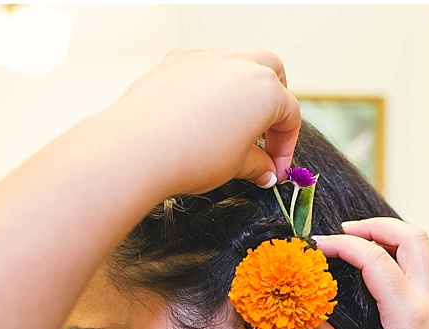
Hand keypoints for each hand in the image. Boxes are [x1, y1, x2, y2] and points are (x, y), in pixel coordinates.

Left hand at [105, 47, 300, 198]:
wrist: (139, 148)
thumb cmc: (189, 155)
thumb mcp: (236, 166)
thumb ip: (257, 165)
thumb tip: (265, 170)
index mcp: (266, 91)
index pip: (289, 116)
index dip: (286, 146)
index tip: (276, 166)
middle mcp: (240, 66)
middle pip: (272, 74)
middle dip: (275, 102)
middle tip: (265, 132)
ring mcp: (207, 58)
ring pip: (238, 63)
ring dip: (243, 88)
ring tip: (234, 120)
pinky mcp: (178, 60)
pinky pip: (204, 65)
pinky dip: (209, 82)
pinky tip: (202, 109)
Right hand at [304, 217, 428, 328]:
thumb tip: (304, 322)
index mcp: (408, 314)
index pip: (373, 258)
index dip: (342, 246)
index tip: (318, 247)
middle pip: (412, 236)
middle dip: (376, 226)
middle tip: (347, 233)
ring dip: (403, 236)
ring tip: (374, 245)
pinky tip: (410, 267)